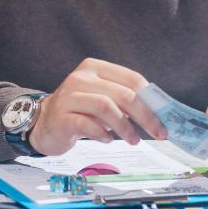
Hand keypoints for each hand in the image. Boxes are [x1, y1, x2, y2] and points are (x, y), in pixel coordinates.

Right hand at [28, 57, 166, 154]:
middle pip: (123, 94)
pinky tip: (108, 140)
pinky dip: (103, 134)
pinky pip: (88, 124)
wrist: (43, 123)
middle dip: (145, 116)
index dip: (151, 100)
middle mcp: (81, 78)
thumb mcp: (102, 99)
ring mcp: (69, 96)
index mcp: (95, 68)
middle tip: (157, 133)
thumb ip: (124, 100)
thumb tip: (157, 114)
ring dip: (125, 127)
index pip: (132, 79)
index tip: (164, 118)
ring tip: (133, 140)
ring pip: (107, 107)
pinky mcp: (61, 117)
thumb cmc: (79, 111)